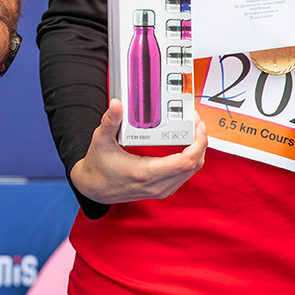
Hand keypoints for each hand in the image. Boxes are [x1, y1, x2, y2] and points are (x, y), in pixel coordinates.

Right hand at [69, 100, 206, 204]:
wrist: (93, 188)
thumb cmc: (98, 166)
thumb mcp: (100, 140)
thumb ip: (110, 121)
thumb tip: (116, 104)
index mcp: (146, 173)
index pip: (185, 162)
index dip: (198, 143)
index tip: (198, 125)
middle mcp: (157, 184)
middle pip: (193, 165)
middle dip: (200, 142)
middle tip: (196, 122)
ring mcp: (160, 189)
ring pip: (191, 172)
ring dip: (197, 151)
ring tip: (192, 130)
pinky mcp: (161, 190)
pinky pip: (184, 175)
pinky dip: (190, 160)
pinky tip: (186, 146)